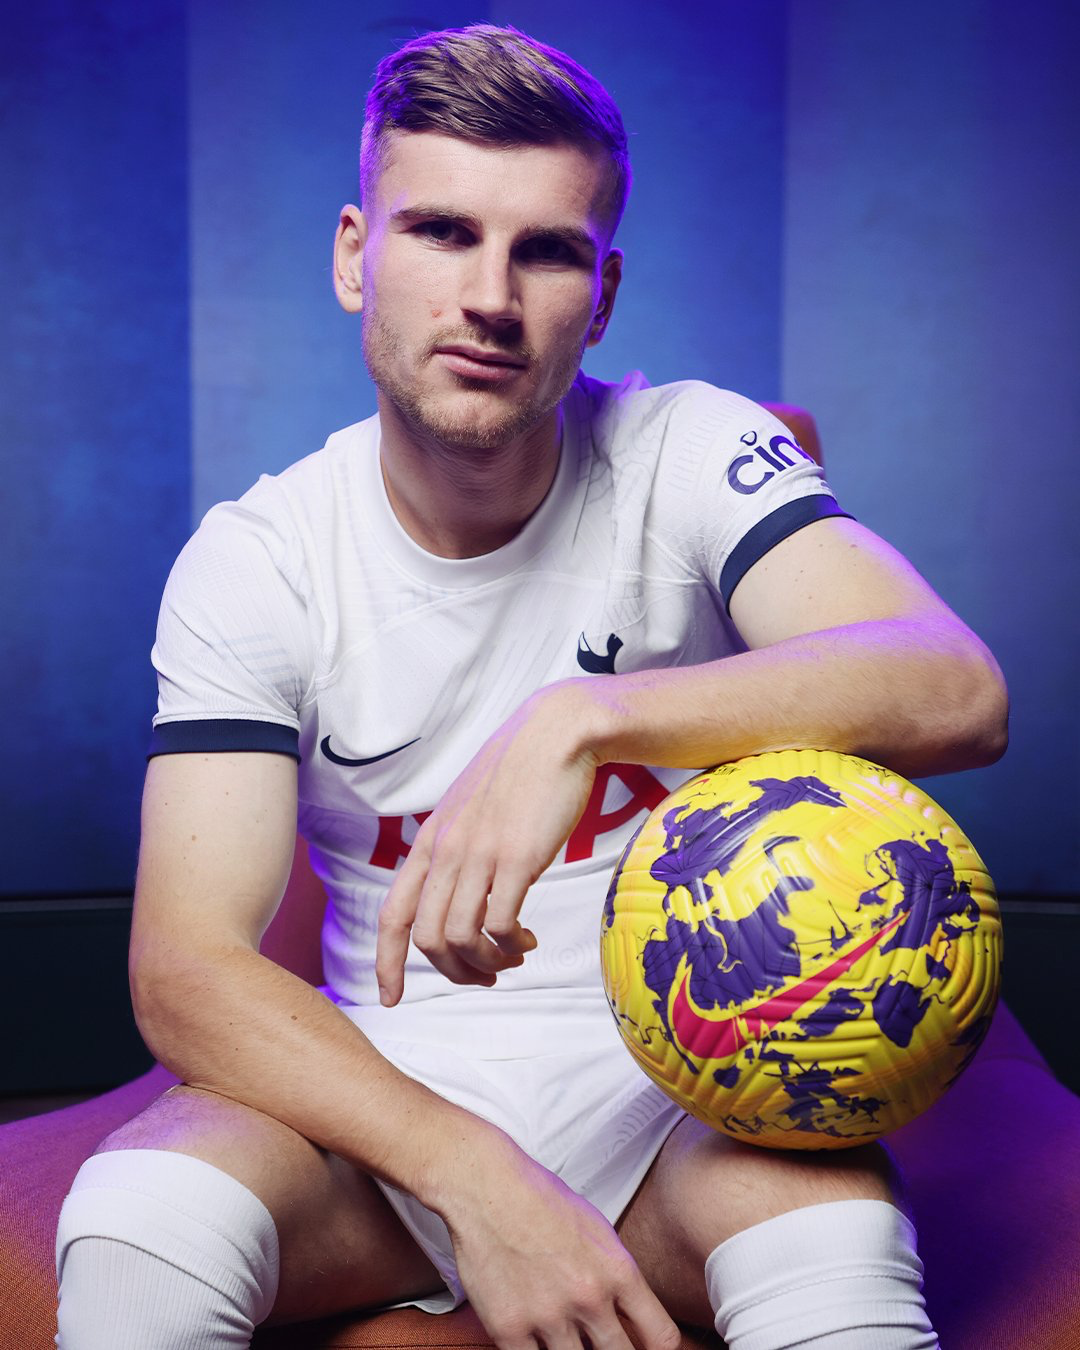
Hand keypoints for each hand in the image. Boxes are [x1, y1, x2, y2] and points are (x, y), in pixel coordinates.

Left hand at [376, 682, 601, 1004]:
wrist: (557, 733)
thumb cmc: (519, 771)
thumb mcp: (469, 808)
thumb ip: (456, 847)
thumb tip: (457, 892)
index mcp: (430, 841)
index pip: (393, 915)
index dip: (386, 963)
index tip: (390, 998)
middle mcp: (447, 851)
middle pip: (427, 939)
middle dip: (453, 973)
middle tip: (484, 977)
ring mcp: (480, 855)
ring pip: (461, 938)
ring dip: (487, 962)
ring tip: (512, 958)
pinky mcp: (517, 858)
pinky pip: (501, 923)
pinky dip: (512, 945)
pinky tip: (528, 939)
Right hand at [445, 1138, 680, 1349]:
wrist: (486, 1188)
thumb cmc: (540, 1200)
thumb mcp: (597, 1229)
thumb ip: (615, 1275)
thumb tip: (630, 1314)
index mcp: (617, 1271)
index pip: (661, 1337)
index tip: (647, 1349)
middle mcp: (588, 1298)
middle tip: (600, 1343)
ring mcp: (549, 1317)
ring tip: (561, 1328)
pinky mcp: (509, 1329)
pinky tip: (534, 1338)